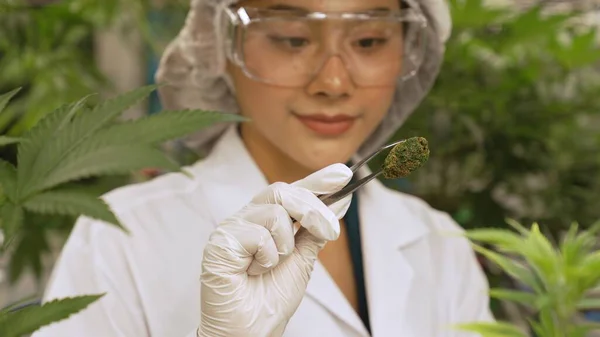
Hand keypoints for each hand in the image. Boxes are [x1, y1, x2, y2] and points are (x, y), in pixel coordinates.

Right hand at [198, 163, 352, 336]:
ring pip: (274, 211)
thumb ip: (315, 231)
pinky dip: (267, 257)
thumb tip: (340, 201)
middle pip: (283, 192)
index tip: (343, 174)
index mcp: (266, 221)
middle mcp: (247, 219)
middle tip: (331, 230)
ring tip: (272, 266)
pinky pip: (258, 234)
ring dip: (286, 244)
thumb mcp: (302, 260)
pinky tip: (254, 271)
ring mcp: (232, 228)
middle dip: (314, 210)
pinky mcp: (220, 242)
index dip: (316, 181)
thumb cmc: (269, 300)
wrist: (250, 331)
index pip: (291, 192)